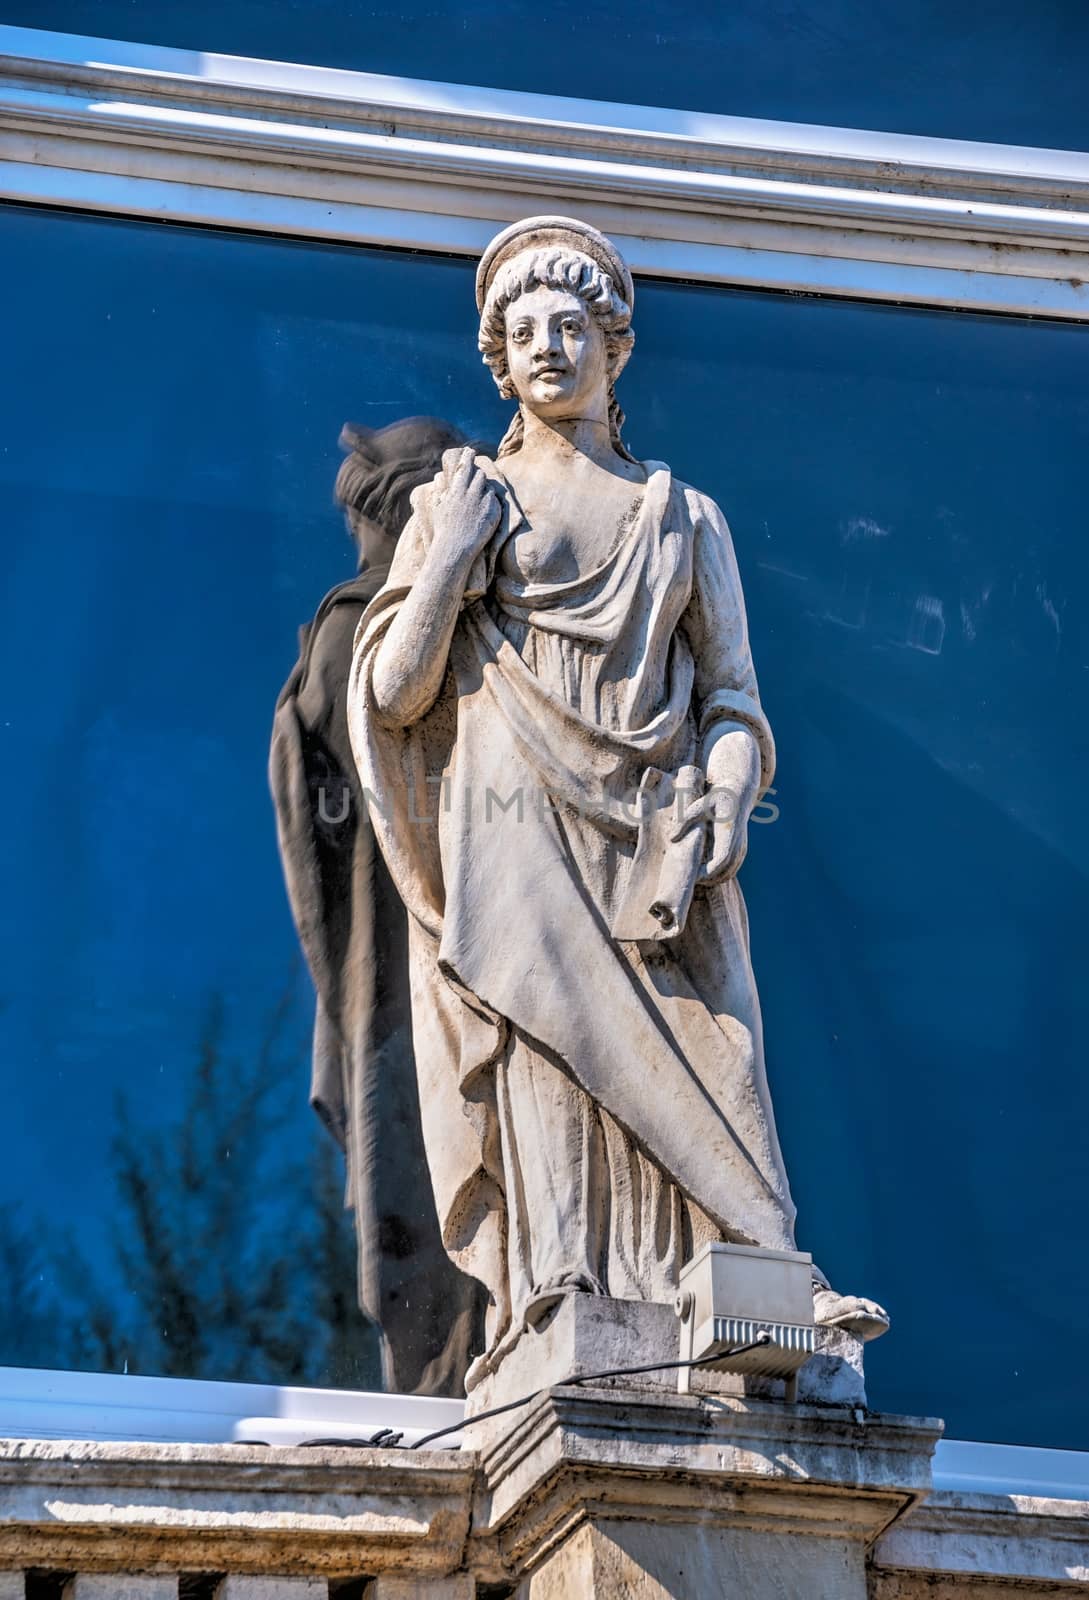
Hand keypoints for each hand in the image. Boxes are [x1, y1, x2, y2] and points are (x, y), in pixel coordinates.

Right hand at [429, 447, 500, 569]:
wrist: (455, 549)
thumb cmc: (443, 531)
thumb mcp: (439, 508)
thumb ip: (444, 494)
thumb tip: (443, 483)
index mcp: (456, 491)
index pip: (464, 467)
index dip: (467, 457)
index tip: (470, 451)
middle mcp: (471, 494)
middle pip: (480, 475)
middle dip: (479, 475)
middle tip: (477, 477)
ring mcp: (483, 503)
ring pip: (488, 487)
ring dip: (484, 489)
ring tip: (480, 496)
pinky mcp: (493, 512)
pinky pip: (495, 501)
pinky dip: (490, 502)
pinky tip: (485, 510)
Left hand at [673, 785, 748, 883]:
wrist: (739, 794)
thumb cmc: (717, 798)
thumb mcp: (699, 804)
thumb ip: (685, 820)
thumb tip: (672, 838)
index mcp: (729, 832)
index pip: (722, 859)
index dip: (709, 871)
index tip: (694, 875)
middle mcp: (738, 843)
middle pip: (726, 871)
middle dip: (709, 879)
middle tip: (689, 880)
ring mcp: (741, 848)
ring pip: (730, 873)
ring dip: (714, 879)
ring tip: (695, 878)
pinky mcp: (740, 850)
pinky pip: (731, 869)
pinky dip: (719, 875)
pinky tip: (704, 873)